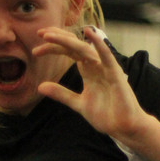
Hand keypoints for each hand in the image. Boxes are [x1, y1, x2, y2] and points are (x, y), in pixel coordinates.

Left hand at [34, 26, 144, 142]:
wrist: (123, 128)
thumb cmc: (106, 115)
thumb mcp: (78, 103)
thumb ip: (61, 94)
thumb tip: (40, 87)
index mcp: (88, 70)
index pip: (68, 52)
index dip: (53, 47)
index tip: (36, 49)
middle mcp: (96, 65)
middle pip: (74, 46)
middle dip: (57, 38)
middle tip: (40, 34)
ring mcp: (106, 68)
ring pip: (85, 48)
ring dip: (67, 40)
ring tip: (50, 35)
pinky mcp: (115, 74)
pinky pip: (106, 56)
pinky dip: (99, 44)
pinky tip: (89, 32)